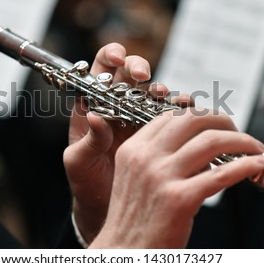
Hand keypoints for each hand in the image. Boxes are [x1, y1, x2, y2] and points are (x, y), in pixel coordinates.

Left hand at [64, 42, 190, 242]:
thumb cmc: (86, 182)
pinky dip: (179, 110)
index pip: (101, 69)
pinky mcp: (157, 131)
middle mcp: (117, 105)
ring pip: (153, 91)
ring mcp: (139, 116)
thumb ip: (88, 141)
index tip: (118, 59)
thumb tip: (95, 117)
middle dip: (138, 67)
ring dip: (161, 90)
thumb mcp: (79, 163)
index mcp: (93, 105)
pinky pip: (170, 114)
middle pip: (130, 73)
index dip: (111, 56)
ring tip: (165, 98)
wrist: (108, 205)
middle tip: (143, 76)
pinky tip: (184, 112)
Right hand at [90, 108, 263, 247]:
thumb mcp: (136, 176)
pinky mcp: (180, 200)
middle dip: (224, 121)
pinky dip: (245, 166)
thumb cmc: (134, 218)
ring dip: (242, 140)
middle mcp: (145, 158)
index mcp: (134, 149)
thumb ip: (159, 155)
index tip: (218, 124)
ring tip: (255, 148)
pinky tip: (255, 165)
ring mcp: (161, 177)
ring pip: (211, 141)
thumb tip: (198, 141)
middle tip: (239, 133)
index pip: (172, 115)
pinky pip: (221, 174)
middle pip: (193, 119)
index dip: (202, 115)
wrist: (124, 252)